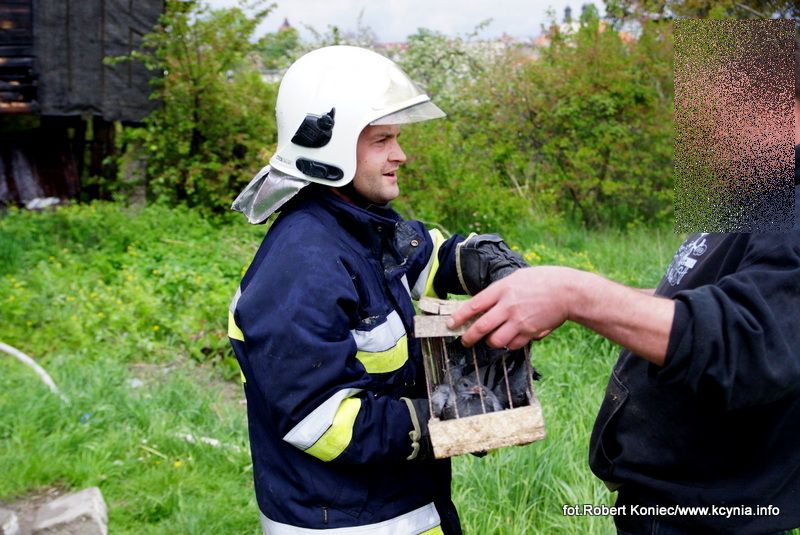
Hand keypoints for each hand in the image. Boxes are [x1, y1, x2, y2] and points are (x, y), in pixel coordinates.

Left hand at [447, 266, 575, 348]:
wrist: (567, 291)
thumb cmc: (542, 280)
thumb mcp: (516, 278)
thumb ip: (498, 291)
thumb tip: (482, 304)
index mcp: (502, 289)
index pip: (473, 305)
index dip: (459, 317)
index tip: (451, 323)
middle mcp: (508, 306)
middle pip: (480, 327)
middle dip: (468, 337)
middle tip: (464, 340)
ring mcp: (519, 321)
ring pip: (495, 341)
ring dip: (490, 342)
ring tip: (491, 339)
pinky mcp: (530, 332)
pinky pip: (513, 345)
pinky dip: (509, 344)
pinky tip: (510, 338)